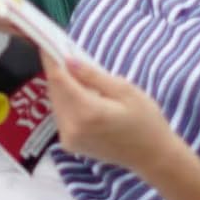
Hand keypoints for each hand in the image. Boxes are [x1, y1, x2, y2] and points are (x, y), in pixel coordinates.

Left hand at [41, 52, 177, 171]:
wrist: (153, 157)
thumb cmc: (146, 121)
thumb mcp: (125, 91)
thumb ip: (94, 76)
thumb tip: (69, 61)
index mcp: (87, 111)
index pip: (58, 79)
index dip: (50, 59)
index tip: (46, 42)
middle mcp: (71, 127)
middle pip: (54, 90)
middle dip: (58, 71)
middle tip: (66, 56)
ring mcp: (68, 138)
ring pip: (55, 102)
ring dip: (62, 87)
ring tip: (81, 79)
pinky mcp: (69, 144)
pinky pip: (60, 115)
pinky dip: (67, 102)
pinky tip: (83, 98)